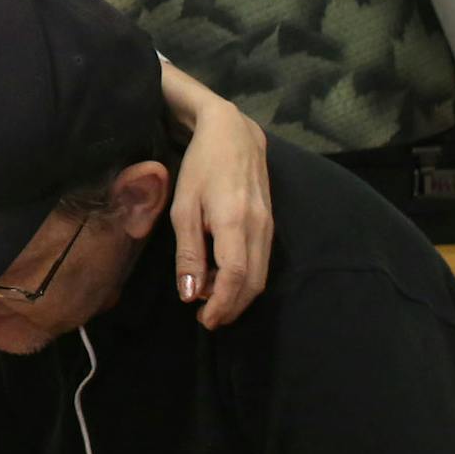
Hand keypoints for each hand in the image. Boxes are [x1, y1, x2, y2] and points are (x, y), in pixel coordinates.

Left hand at [168, 99, 270, 329]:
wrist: (233, 133)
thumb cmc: (200, 167)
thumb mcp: (183, 208)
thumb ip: (188, 252)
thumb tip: (191, 294)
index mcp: (235, 221)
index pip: (236, 276)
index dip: (222, 304)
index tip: (204, 320)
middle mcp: (259, 227)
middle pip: (253, 282)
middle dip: (231, 307)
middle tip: (206, 320)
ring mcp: (270, 225)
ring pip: (261, 274)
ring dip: (239, 295)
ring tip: (211, 303)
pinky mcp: (271, 222)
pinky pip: (262, 260)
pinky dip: (245, 278)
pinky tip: (223, 279)